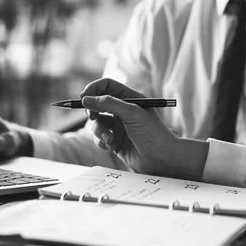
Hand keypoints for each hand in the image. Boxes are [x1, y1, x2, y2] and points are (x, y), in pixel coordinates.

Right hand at [80, 78, 207, 179]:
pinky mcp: (115, 141)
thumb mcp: (132, 114)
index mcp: (130, 98)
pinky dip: (101, 141)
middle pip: (97, 103)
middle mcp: (123, 110)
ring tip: (109, 139)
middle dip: (92, 111)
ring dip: (98, 130)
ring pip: (96, 122)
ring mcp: (118, 126)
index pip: (106, 86)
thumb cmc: (153, 134)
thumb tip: (85, 99)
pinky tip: (111, 146)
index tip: (83, 98)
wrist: (163, 160)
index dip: (93, 89)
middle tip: (92, 117)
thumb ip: (108, 104)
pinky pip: (99, 137)